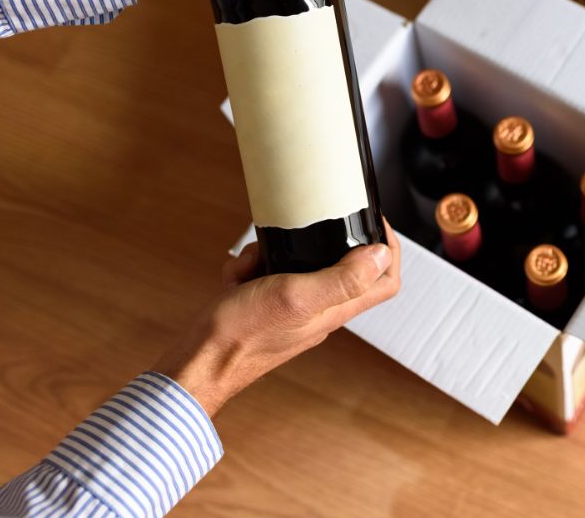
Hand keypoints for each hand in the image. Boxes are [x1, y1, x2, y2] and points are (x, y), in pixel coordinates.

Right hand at [153, 225, 400, 416]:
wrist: (196, 363)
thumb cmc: (243, 335)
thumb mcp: (297, 295)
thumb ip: (342, 278)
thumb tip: (381, 256)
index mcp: (336, 310)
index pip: (385, 281)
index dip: (388, 250)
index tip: (374, 222)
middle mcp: (320, 310)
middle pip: (343, 268)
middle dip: (322, 242)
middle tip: (302, 230)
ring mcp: (293, 309)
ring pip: (300, 266)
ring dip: (275, 254)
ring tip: (254, 260)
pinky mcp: (267, 307)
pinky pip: (268, 275)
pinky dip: (251, 268)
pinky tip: (237, 276)